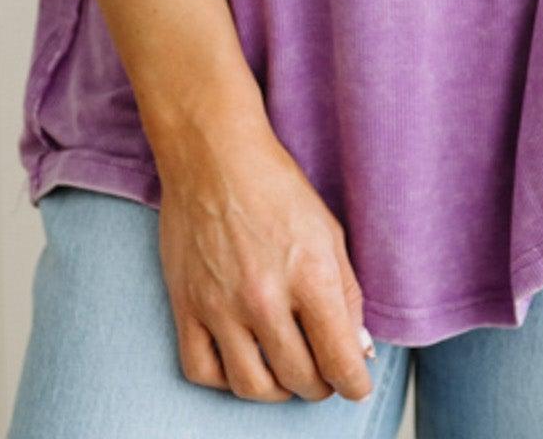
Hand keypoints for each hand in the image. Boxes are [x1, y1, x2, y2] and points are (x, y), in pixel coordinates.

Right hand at [151, 109, 375, 402]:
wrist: (212, 153)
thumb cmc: (276, 185)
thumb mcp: (329, 231)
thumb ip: (347, 295)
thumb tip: (357, 350)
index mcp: (310, 275)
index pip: (340, 361)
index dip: (355, 383)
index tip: (356, 383)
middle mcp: (264, 297)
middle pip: (300, 379)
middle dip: (321, 383)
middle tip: (323, 369)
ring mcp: (220, 306)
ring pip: (253, 387)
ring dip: (278, 389)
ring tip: (286, 369)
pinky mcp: (185, 306)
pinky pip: (202, 371)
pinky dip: (226, 379)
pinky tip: (242, 359)